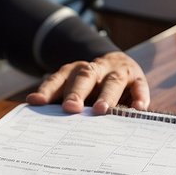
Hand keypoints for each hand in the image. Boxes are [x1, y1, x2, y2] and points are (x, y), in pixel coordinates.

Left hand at [25, 50, 149, 114]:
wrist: (119, 64)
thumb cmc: (92, 86)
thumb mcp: (75, 88)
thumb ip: (59, 98)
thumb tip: (35, 109)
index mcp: (74, 71)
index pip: (59, 79)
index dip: (48, 90)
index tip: (37, 102)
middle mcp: (95, 69)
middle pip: (84, 78)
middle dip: (77, 92)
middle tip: (70, 108)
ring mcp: (117, 72)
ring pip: (112, 81)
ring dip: (106, 95)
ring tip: (101, 110)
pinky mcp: (137, 78)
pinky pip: (139, 87)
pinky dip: (139, 96)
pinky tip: (138, 108)